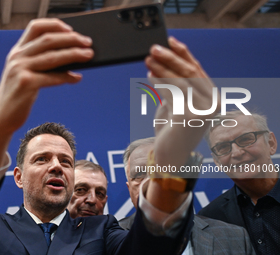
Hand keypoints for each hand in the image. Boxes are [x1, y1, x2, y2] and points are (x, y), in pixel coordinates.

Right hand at [0, 18, 93, 133]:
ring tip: (88, 55)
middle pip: (48, 39)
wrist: (2, 117)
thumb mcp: (24, 74)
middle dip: (71, 39)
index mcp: (17, 51)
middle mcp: (17, 57)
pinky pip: (52, 77)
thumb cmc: (18, 96)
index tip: (71, 29)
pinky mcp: (26, 84)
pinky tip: (76, 78)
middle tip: (88, 42)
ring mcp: (20, 69)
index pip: (35, 27)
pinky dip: (67, 76)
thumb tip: (68, 56)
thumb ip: (39, 63)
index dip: (54, 25)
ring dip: (74, 54)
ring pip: (53, 56)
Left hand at [146, 37, 217, 180]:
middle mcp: (212, 104)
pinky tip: (150, 75)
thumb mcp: (176, 104)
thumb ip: (175, 87)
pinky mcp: (188, 117)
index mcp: (212, 98)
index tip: (171, 41)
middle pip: (190, 72)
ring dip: (162, 68)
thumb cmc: (172, 130)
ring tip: (148, 59)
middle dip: (171, 58)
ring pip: (180, 81)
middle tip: (154, 48)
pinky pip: (172, 93)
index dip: (184, 53)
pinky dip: (160, 83)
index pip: (198, 69)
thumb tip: (163, 63)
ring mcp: (203, 111)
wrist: (170, 156)